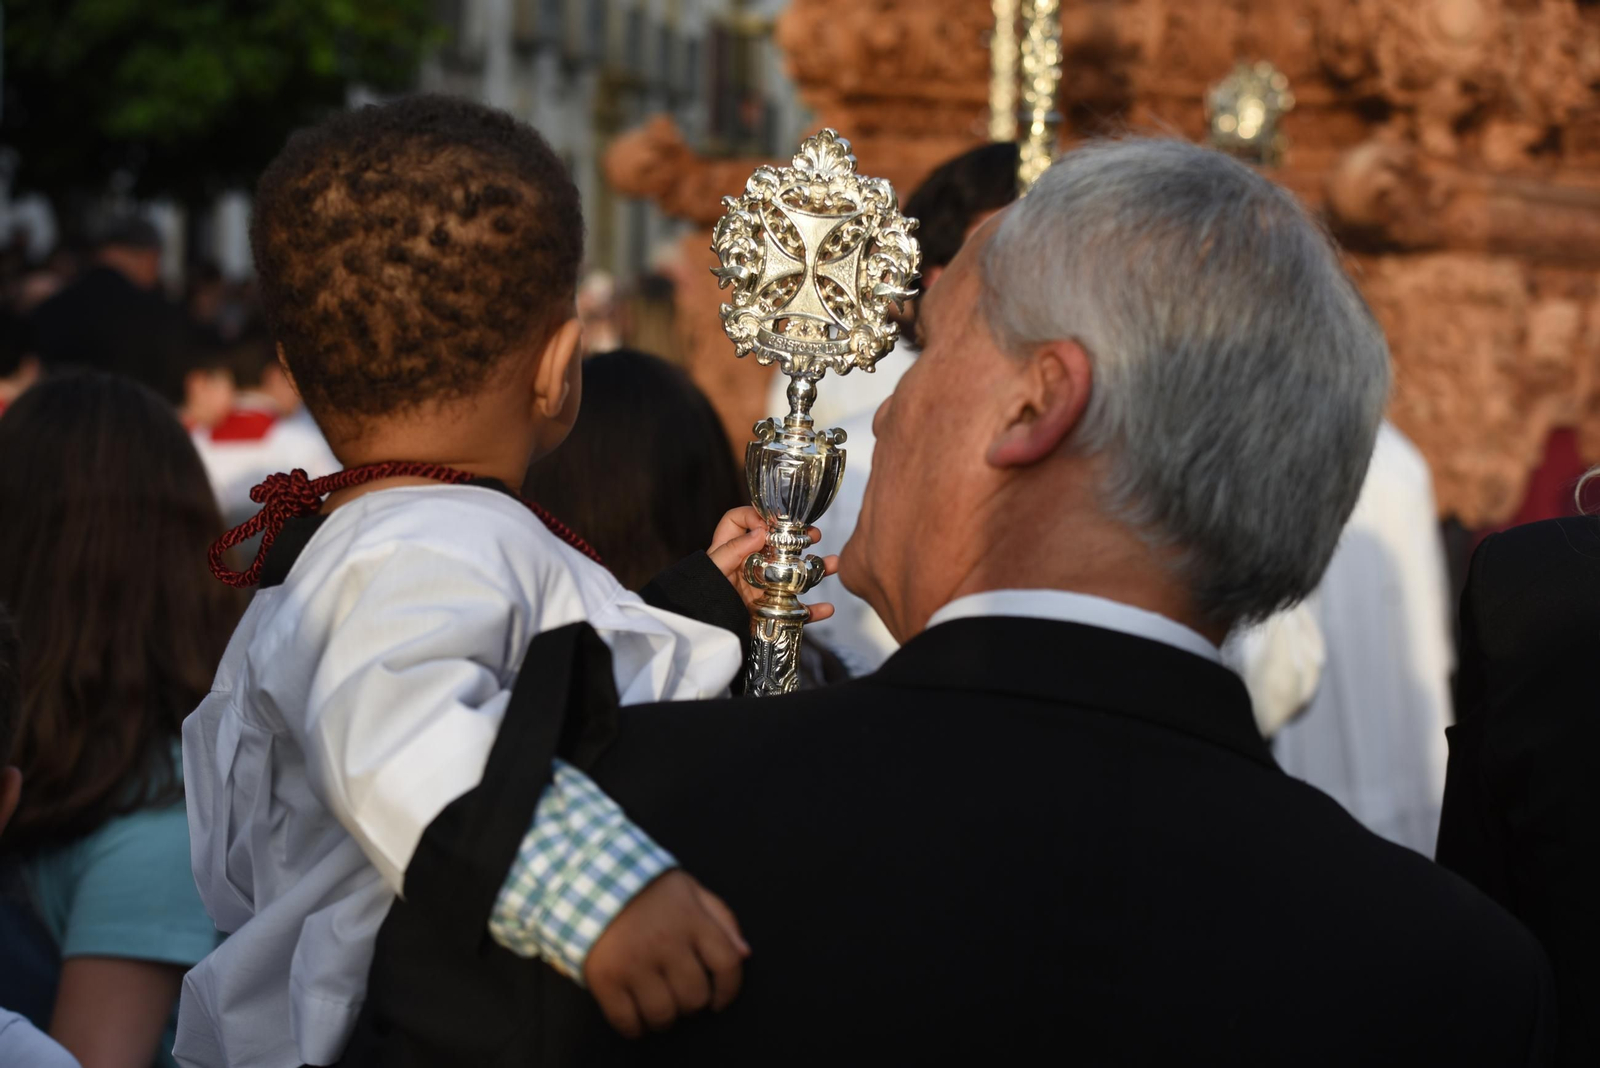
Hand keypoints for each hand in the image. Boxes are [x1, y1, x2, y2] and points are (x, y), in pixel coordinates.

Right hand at [583, 871, 750, 1036]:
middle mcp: (666, 942)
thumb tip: (745, 953)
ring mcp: (634, 961)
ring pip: (664, 1013)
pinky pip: (627, 1020)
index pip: (728, 964)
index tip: (720, 1000)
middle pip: (695, 996)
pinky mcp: (606, 977)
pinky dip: (635, 1027)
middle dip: (692, 1002)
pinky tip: (636, 1018)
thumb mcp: (689, 889)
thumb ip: (722, 917)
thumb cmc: (646, 888)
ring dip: (665, 1018)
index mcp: (691, 919)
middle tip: (681, 995)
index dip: (729, 990)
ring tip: (659, 1006)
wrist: (590, 878)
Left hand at [708, 506, 840, 621]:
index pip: (738, 522)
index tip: (769, 524)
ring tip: (832, 564)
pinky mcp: (771, 612)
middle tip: (813, 536)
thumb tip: (760, 531)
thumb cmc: (701, 601)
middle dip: (797, 537)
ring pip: (794, 575)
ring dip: (816, 569)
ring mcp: (763, 589)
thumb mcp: (712, 571)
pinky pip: (796, 611)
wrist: (707, 637)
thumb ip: (731, 550)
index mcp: (731, 553)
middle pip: (776, 545)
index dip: (753, 516)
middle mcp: (749, 567)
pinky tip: (826, 608)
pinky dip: (813, 611)